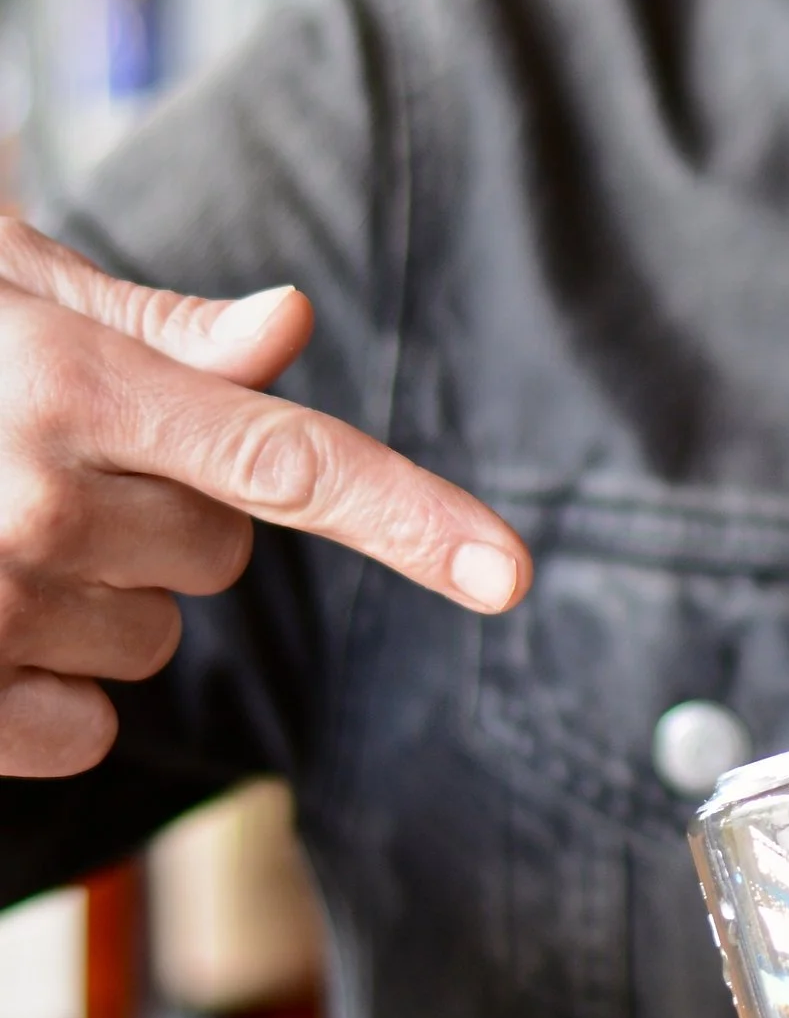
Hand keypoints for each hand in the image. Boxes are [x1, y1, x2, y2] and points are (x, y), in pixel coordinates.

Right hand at [0, 219, 529, 778]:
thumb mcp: (2, 292)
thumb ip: (155, 330)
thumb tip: (288, 325)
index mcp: (71, 386)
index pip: (290, 462)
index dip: (413, 518)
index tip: (510, 573)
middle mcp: (38, 499)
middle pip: (221, 555)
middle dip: (163, 513)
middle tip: (41, 459)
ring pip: (155, 636)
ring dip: (96, 594)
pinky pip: (92, 725)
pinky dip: (51, 691)